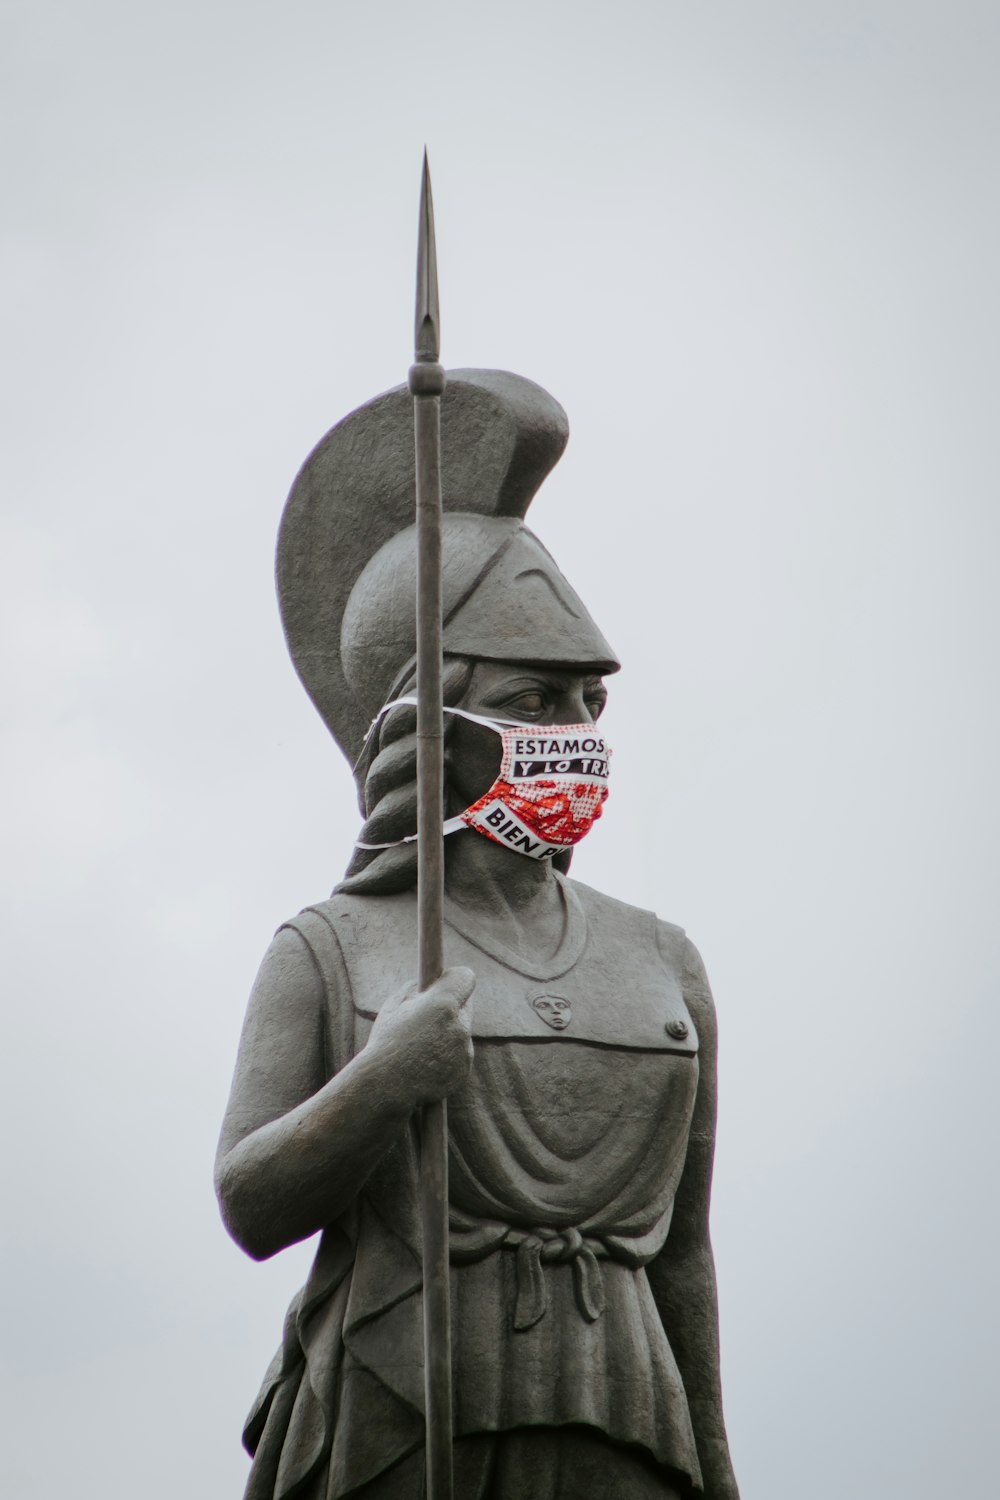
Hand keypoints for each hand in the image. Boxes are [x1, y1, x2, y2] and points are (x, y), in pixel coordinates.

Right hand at [366, 966, 475, 1106]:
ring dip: (447, 1032)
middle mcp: (460, 1025)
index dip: (455, 978)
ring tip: (420, 1045)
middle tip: (429, 1014)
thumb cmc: (385, 1042)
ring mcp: (464, 1049)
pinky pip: (460, 1053)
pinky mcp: (464, 1069)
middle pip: (465, 1004)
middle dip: (451, 1006)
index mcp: (443, 1004)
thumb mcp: (393, 1006)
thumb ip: (414, 990)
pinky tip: (425, 1063)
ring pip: (461, 1031)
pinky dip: (447, 1055)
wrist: (385, 1087)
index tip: (446, 981)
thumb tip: (425, 983)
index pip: (466, 977)